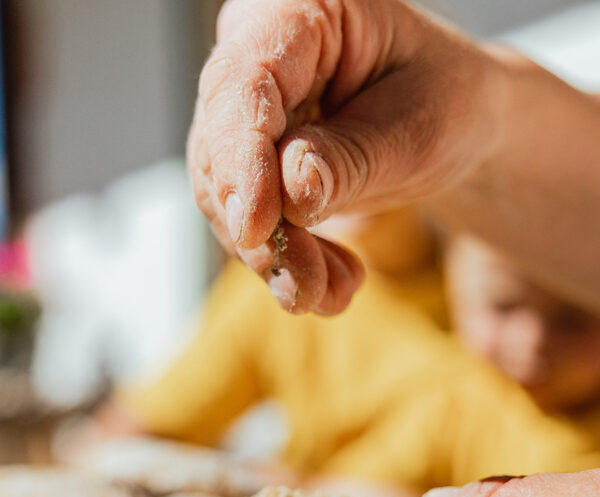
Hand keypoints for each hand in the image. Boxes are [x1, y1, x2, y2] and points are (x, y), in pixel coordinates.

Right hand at [189, 0, 501, 313]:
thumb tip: (291, 194)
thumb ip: (350, 160)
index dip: (241, 160)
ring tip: (333, 294)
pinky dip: (286, 265)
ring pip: (227, 201)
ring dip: (277, 260)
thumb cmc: (444, 105)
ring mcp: (247, 117)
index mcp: (300, 14)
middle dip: (263, 234)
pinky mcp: (250, 167)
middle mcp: (257, 58)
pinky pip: (246, 225)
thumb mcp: (417, 129)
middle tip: (308, 288)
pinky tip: (330, 286)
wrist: (451, 128)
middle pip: (222, 151)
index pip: (245, 83)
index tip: (258, 228)